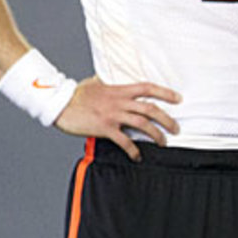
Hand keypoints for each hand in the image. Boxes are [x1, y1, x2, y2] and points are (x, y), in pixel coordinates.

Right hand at [54, 76, 180, 161]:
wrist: (59, 103)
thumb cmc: (76, 94)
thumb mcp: (96, 83)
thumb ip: (109, 84)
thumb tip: (114, 81)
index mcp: (120, 90)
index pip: (148, 88)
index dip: (165, 92)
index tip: (178, 98)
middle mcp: (120, 102)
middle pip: (150, 109)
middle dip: (167, 119)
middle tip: (176, 128)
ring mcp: (113, 115)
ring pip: (142, 124)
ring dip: (156, 134)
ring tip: (164, 142)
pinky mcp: (104, 128)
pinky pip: (124, 141)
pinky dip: (133, 150)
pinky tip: (137, 156)